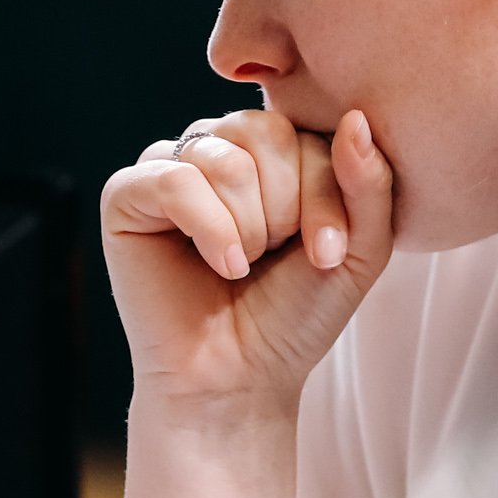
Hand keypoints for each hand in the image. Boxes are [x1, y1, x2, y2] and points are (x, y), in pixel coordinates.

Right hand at [100, 107, 394, 414]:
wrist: (240, 379)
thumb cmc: (294, 316)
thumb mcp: (360, 249)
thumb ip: (371, 183)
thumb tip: (357, 118)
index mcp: (270, 151)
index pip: (306, 131)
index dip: (324, 193)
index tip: (328, 255)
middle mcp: (217, 148)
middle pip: (265, 132)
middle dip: (284, 209)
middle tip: (275, 259)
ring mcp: (169, 167)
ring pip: (224, 158)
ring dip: (248, 227)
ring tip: (243, 266)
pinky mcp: (126, 195)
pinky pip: (175, 181)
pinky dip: (210, 229)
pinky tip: (222, 266)